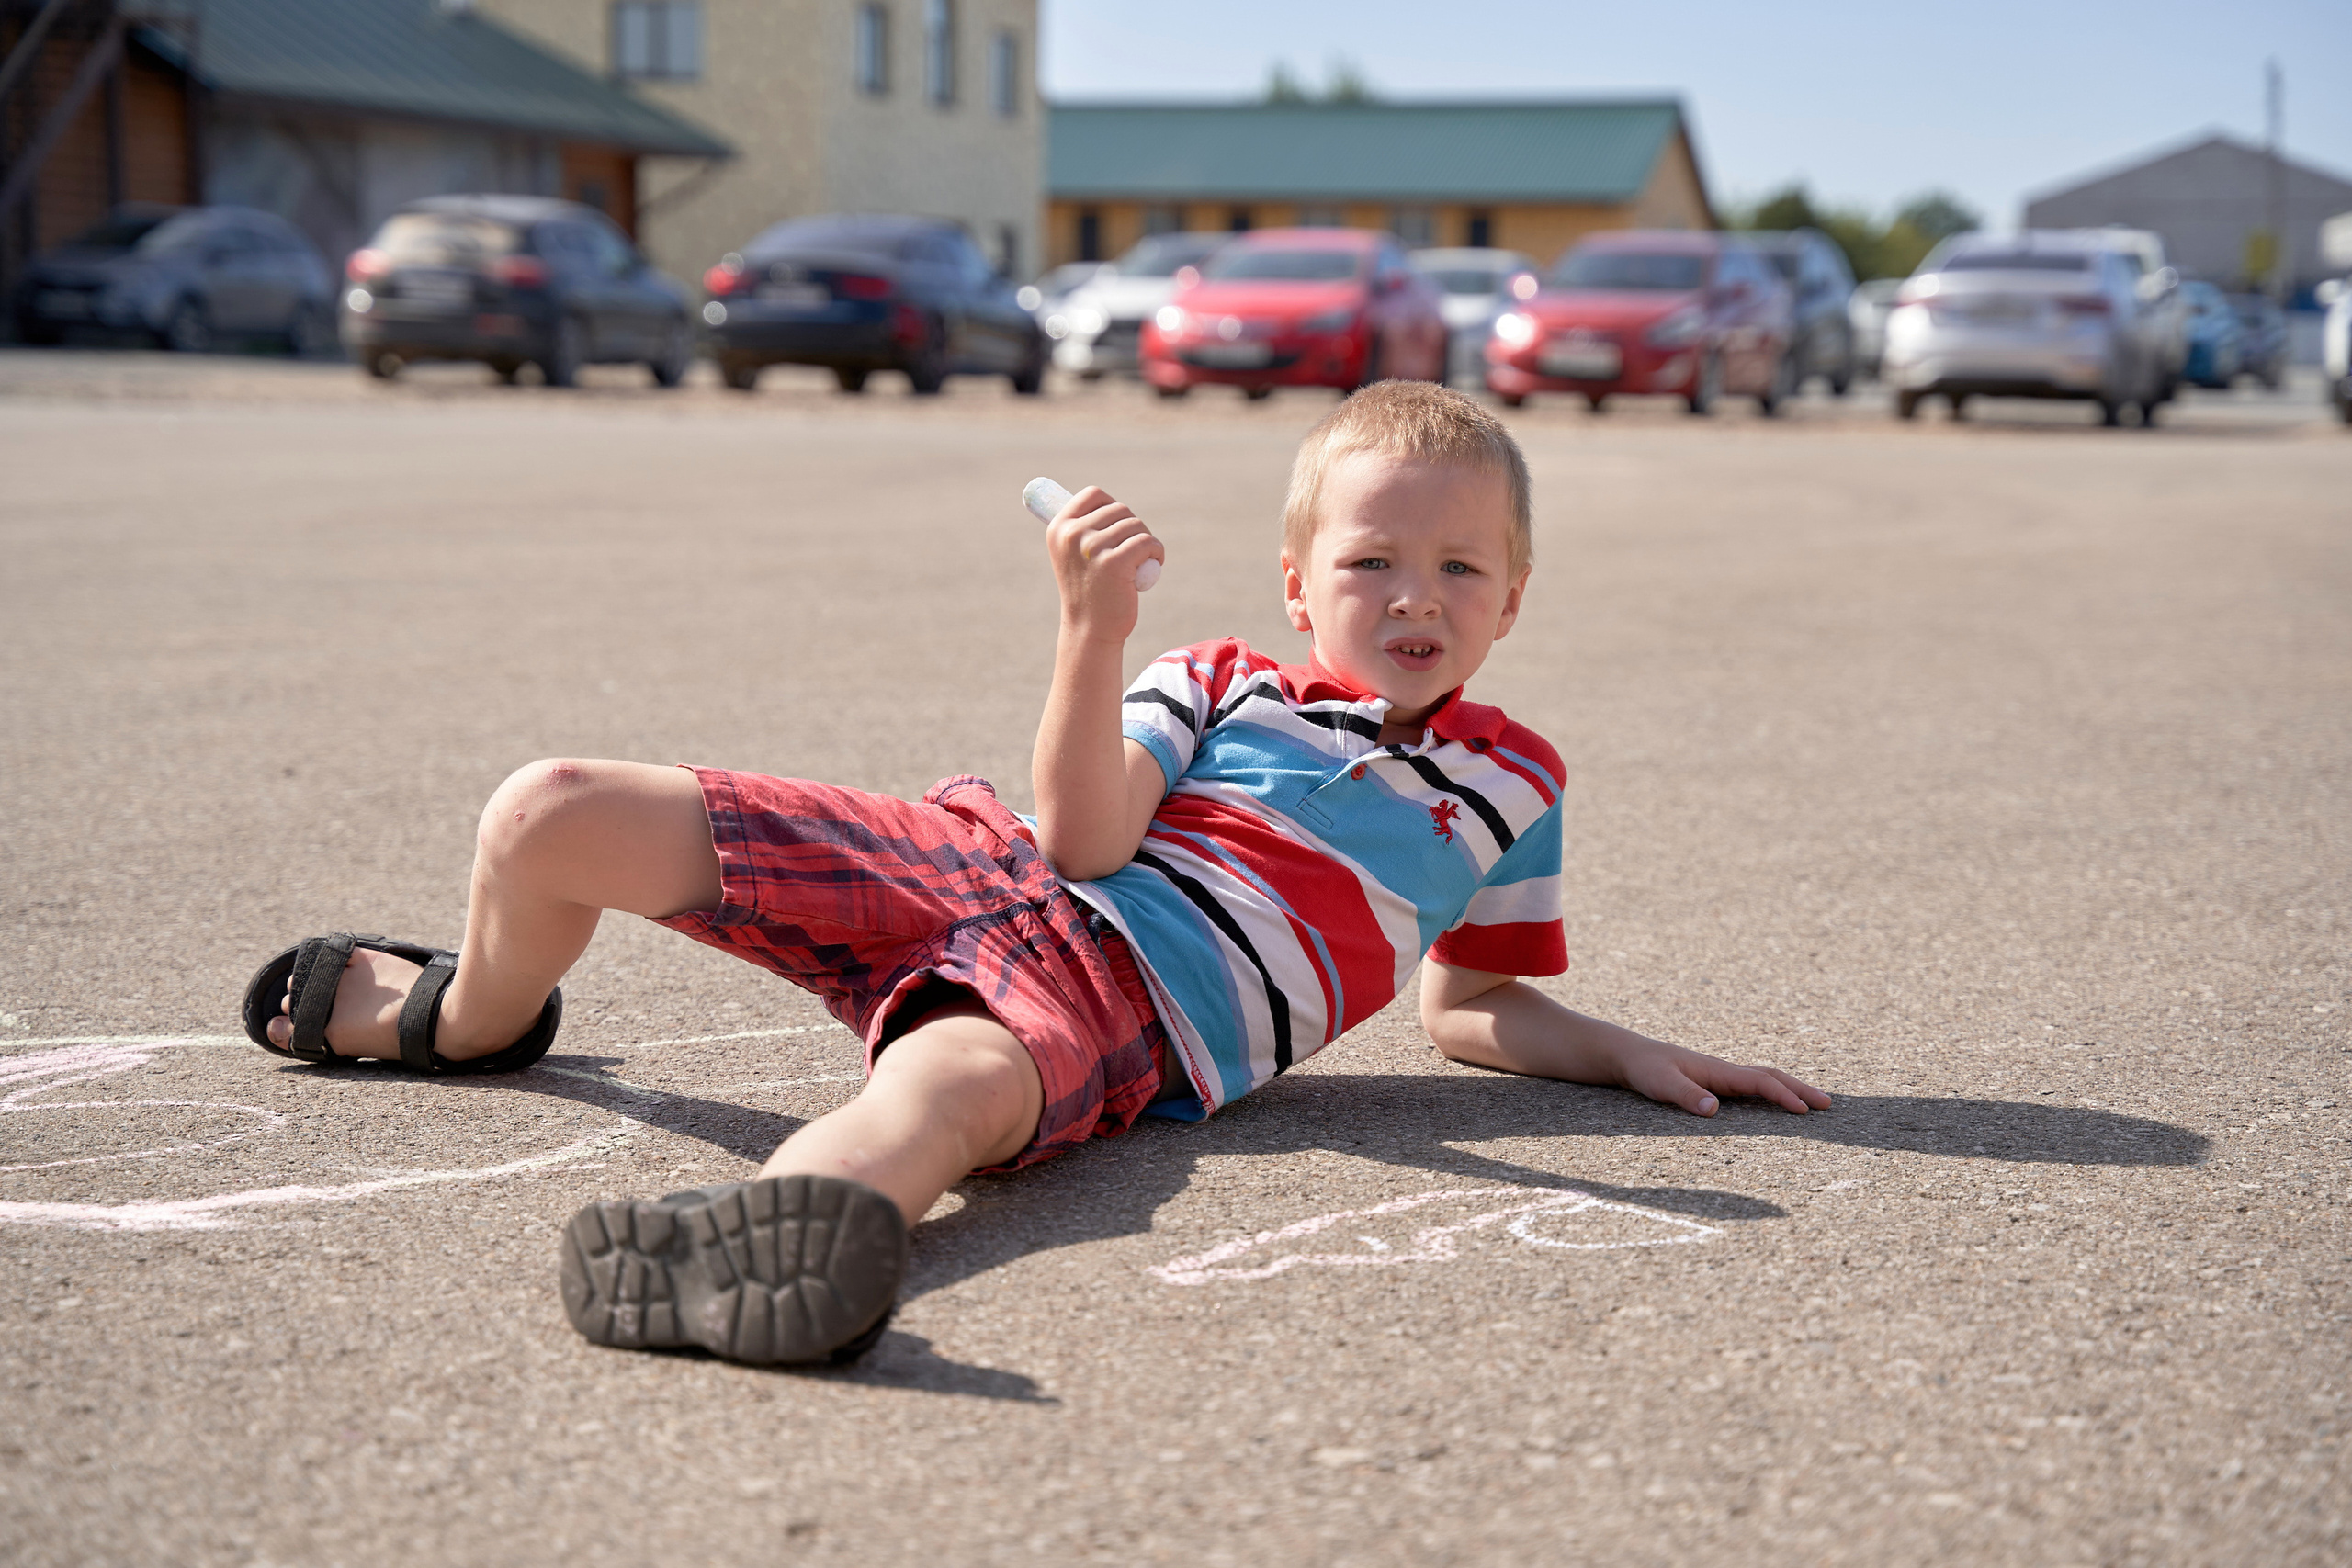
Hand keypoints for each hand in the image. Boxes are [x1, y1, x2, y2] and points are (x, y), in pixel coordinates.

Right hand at [1046, 485, 1163, 643]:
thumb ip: (1081, 527)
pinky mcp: (1115, 562)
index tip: (1119, 528)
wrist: (1089, 629)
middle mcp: (1072, 535)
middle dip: (1133, 528)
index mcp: (1059, 528)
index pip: (1094, 494)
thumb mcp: (1074, 555)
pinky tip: (1155, 563)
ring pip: (1136, 525)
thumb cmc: (1088, 589)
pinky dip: (1157, 552)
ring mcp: (1092, 548)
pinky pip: (1147, 542)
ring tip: (1142, 560)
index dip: (1112, 506)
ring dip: (1146, 541)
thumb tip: (1099, 499)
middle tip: (1134, 551)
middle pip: (1119, 509)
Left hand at [1614, 1037, 1830, 1117]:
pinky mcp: (1715, 1083)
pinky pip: (1752, 1086)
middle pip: (1770, 1076)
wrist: (1629, 1056)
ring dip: (1789, 1088)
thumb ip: (1686, 1097)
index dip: (1783, 1095)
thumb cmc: (1645, 1070)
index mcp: (1718, 1071)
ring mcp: (1721, 1076)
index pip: (1760, 1082)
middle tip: (1828, 1104)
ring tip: (1813, 1103)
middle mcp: (1724, 1071)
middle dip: (1800, 1089)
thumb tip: (1714, 1111)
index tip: (1804, 1110)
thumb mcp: (1661, 1085)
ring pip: (1763, 1079)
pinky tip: (1777, 1101)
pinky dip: (1772, 1091)